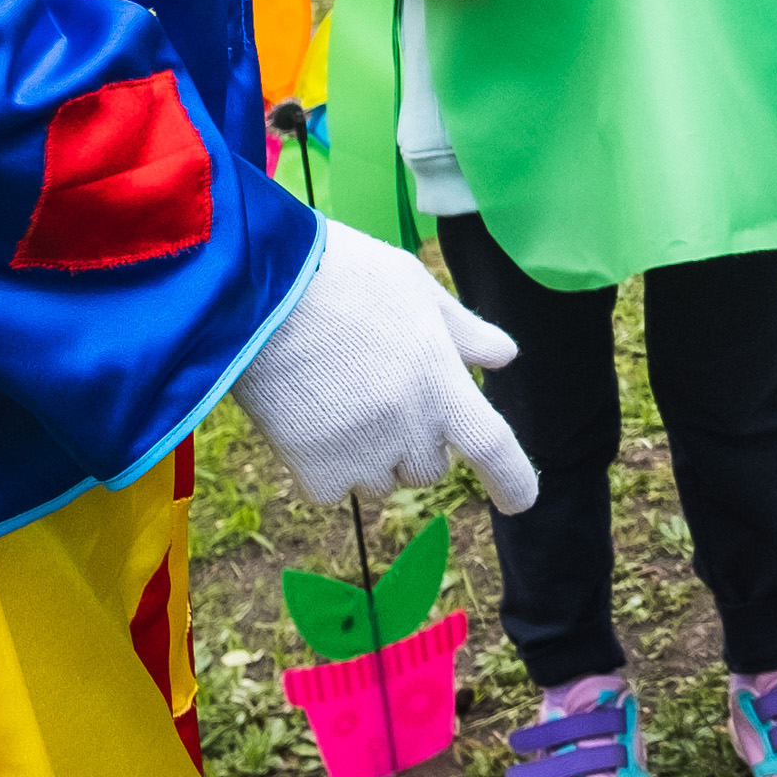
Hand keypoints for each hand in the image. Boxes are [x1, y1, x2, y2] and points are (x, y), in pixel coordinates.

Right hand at [234, 219, 539, 511]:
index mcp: (443, 383)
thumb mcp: (416, 288)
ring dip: (371, 458)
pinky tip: (306, 421)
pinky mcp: (314, 469)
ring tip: (336, 401)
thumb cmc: (341, 275)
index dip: (513, 479)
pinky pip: (332, 490)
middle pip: (431, 468)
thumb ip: (463, 331)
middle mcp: (411, 426)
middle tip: (380, 398)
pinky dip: (323, 469)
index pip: (495, 448)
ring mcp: (363, 452)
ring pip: (381, 482)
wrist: (255, 290)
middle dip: (417, 445)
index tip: (521, 501)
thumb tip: (504, 357)